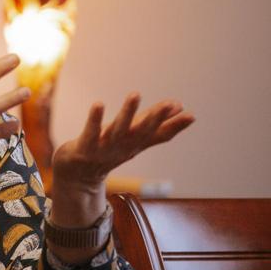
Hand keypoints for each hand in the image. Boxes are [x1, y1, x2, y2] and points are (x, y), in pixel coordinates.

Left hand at [53, 93, 195, 193]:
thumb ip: (155, 122)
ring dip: (127, 112)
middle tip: (170, 104)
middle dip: (156, 118)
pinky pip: (90, 132)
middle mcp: (124, 146)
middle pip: (142, 132)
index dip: (175, 126)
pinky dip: (94, 119)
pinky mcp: (85, 147)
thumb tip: (180, 105)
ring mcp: (104, 148)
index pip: (159, 135)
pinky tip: (99, 104)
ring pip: (118, 129)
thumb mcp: (135, 137)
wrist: (78, 175)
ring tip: (135, 94)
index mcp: (136, 143)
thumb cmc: (109, 150)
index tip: (192, 115)